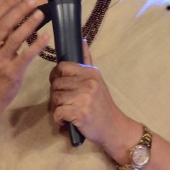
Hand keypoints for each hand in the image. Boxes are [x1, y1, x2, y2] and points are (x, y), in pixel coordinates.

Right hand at [0, 0, 48, 113]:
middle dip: (19, 11)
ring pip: (16, 39)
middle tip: (33, 1)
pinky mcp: (13, 72)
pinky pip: (26, 56)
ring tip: (41, 14)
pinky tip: (46, 36)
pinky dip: (36, 45)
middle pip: (5, 26)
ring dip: (29, 25)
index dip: (7, 5)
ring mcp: (1, 61)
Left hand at [48, 40, 140, 158]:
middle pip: (56, 84)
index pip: (63, 67)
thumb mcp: (97, 81)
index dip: (56, 76)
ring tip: (66, 112)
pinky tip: (66, 121)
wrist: (114, 128)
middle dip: (56, 95)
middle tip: (64, 103)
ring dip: (57, 108)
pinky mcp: (80, 113)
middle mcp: (88, 83)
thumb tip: (82, 41)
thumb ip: (87, 62)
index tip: (61, 85)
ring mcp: (84, 98)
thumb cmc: (102, 105)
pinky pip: (58, 113)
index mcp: (90, 73)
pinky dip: (59, 119)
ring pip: (55, 98)